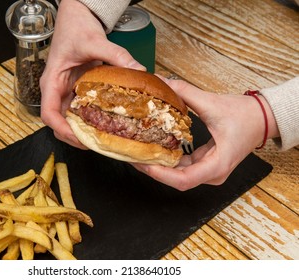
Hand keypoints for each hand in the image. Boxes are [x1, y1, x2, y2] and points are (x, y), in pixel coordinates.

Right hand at [40, 0, 143, 148]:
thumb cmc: (75, 28)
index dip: (62, 129)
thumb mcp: (95, 41)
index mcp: (52, 81)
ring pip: (68, 120)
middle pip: (57, 123)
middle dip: (74, 136)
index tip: (79, 136)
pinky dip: (89, 121)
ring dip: (82, 132)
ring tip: (102, 138)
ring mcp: (65, 92)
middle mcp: (56, 90)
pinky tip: (104, 124)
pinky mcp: (75, 91)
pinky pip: (79, 112)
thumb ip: (116, 55)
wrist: (76, 18)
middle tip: (96, 143)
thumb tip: (139, 71)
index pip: (48, 113)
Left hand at [132, 78, 278, 190]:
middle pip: (177, 180)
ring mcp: (210, 171)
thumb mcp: (212, 103)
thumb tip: (161, 82)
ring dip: (159, 165)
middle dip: (154, 169)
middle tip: (133, 156)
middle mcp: (213, 173)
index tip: (144, 163)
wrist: (264, 117)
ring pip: (179, 175)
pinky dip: (168, 160)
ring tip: (139, 152)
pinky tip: (154, 149)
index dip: (160, 174)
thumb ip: (184, 92)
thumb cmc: (246, 115)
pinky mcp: (206, 164)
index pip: (184, 179)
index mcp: (217, 165)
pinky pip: (183, 167)